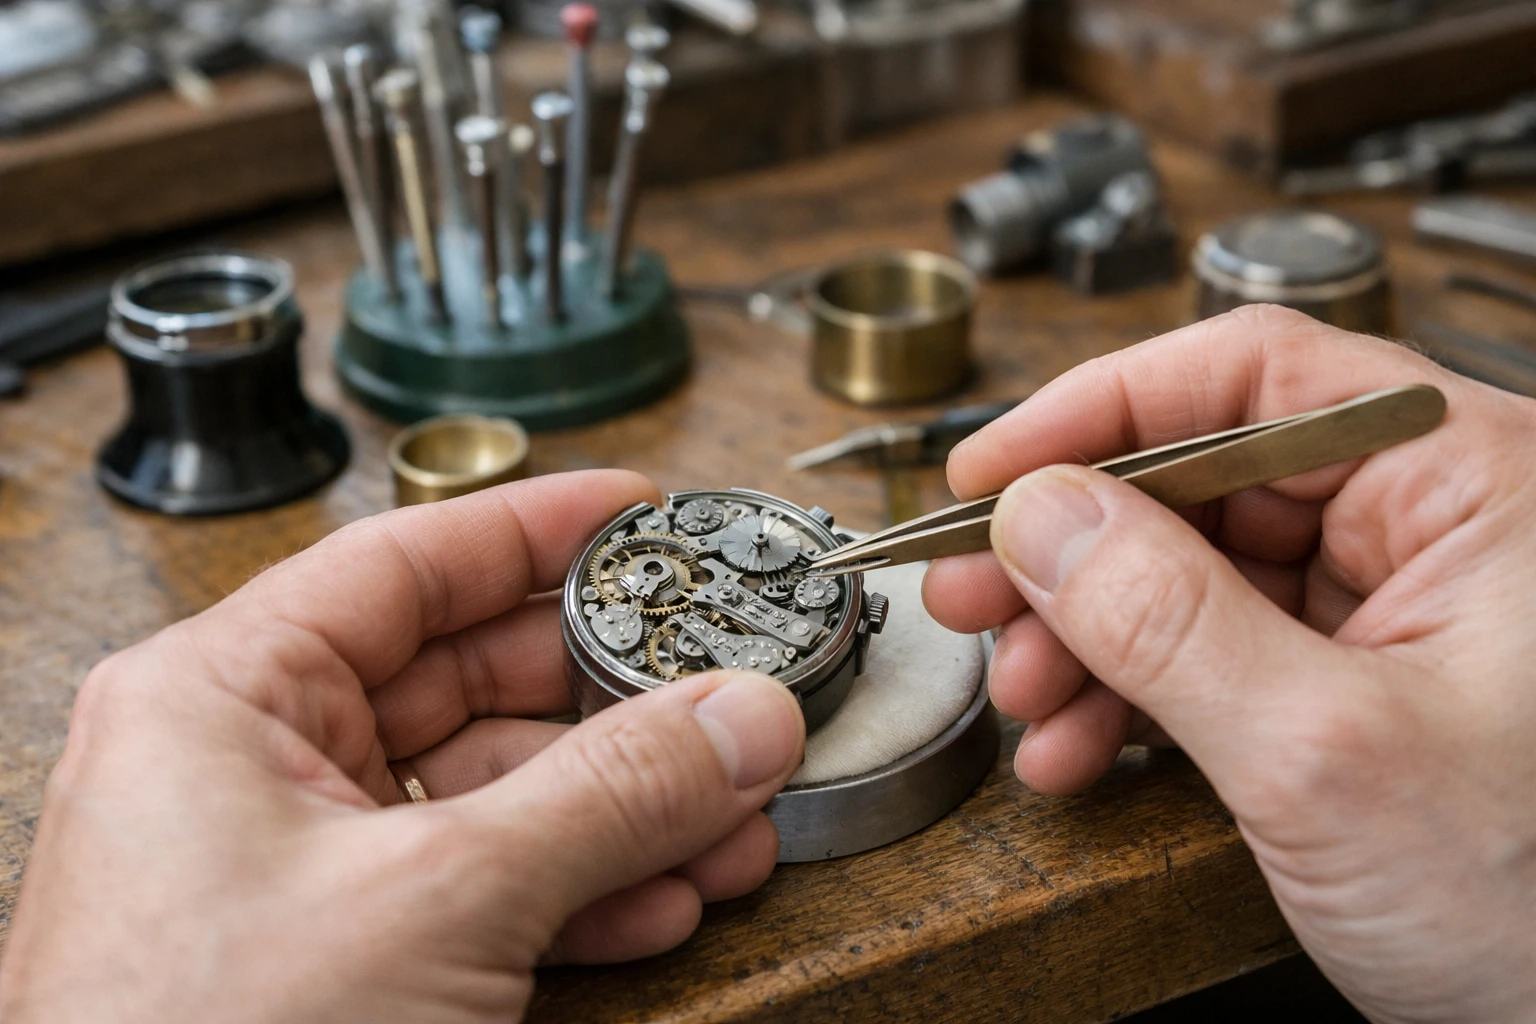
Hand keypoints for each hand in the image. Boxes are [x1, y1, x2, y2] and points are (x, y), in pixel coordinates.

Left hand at [0, 471, 804, 1023]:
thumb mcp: (439, 898)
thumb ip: (608, 796)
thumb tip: (736, 718)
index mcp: (222, 697)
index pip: (405, 563)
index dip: (532, 529)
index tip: (634, 511)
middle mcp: (254, 768)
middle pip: (469, 682)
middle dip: (610, 698)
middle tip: (714, 683)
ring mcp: (301, 869)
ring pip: (493, 795)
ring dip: (622, 809)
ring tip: (724, 811)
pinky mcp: (346, 958)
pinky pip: (485, 888)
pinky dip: (580, 891)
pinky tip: (661, 897)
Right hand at [923, 306, 1535, 1021]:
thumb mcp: (1325, 754)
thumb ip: (1168, 622)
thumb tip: (1041, 516)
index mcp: (1469, 482)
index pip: (1254, 374)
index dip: (1101, 410)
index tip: (992, 473)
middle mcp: (1428, 524)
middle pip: (1201, 477)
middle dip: (1071, 549)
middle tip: (971, 589)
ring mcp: (1386, 607)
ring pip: (1187, 571)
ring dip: (1083, 635)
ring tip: (1023, 695)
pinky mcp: (1349, 682)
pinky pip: (1208, 652)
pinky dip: (1127, 695)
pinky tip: (1076, 743)